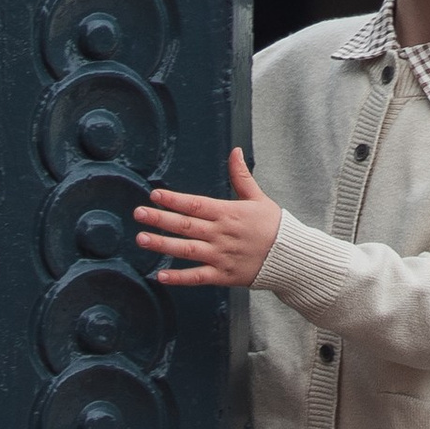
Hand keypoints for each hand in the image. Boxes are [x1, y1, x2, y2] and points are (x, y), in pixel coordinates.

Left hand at [137, 149, 282, 287]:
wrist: (290, 256)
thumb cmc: (273, 225)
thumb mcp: (258, 197)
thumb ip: (242, 176)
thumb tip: (235, 151)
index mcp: (228, 213)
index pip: (196, 204)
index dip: (174, 199)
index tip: (155, 194)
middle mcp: (221, 234)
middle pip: (186, 225)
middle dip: (160, 218)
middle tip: (138, 213)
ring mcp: (221, 255)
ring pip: (187, 250)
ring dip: (163, 244)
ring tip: (142, 239)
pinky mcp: (223, 275)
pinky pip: (198, 277)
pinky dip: (179, 277)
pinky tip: (160, 275)